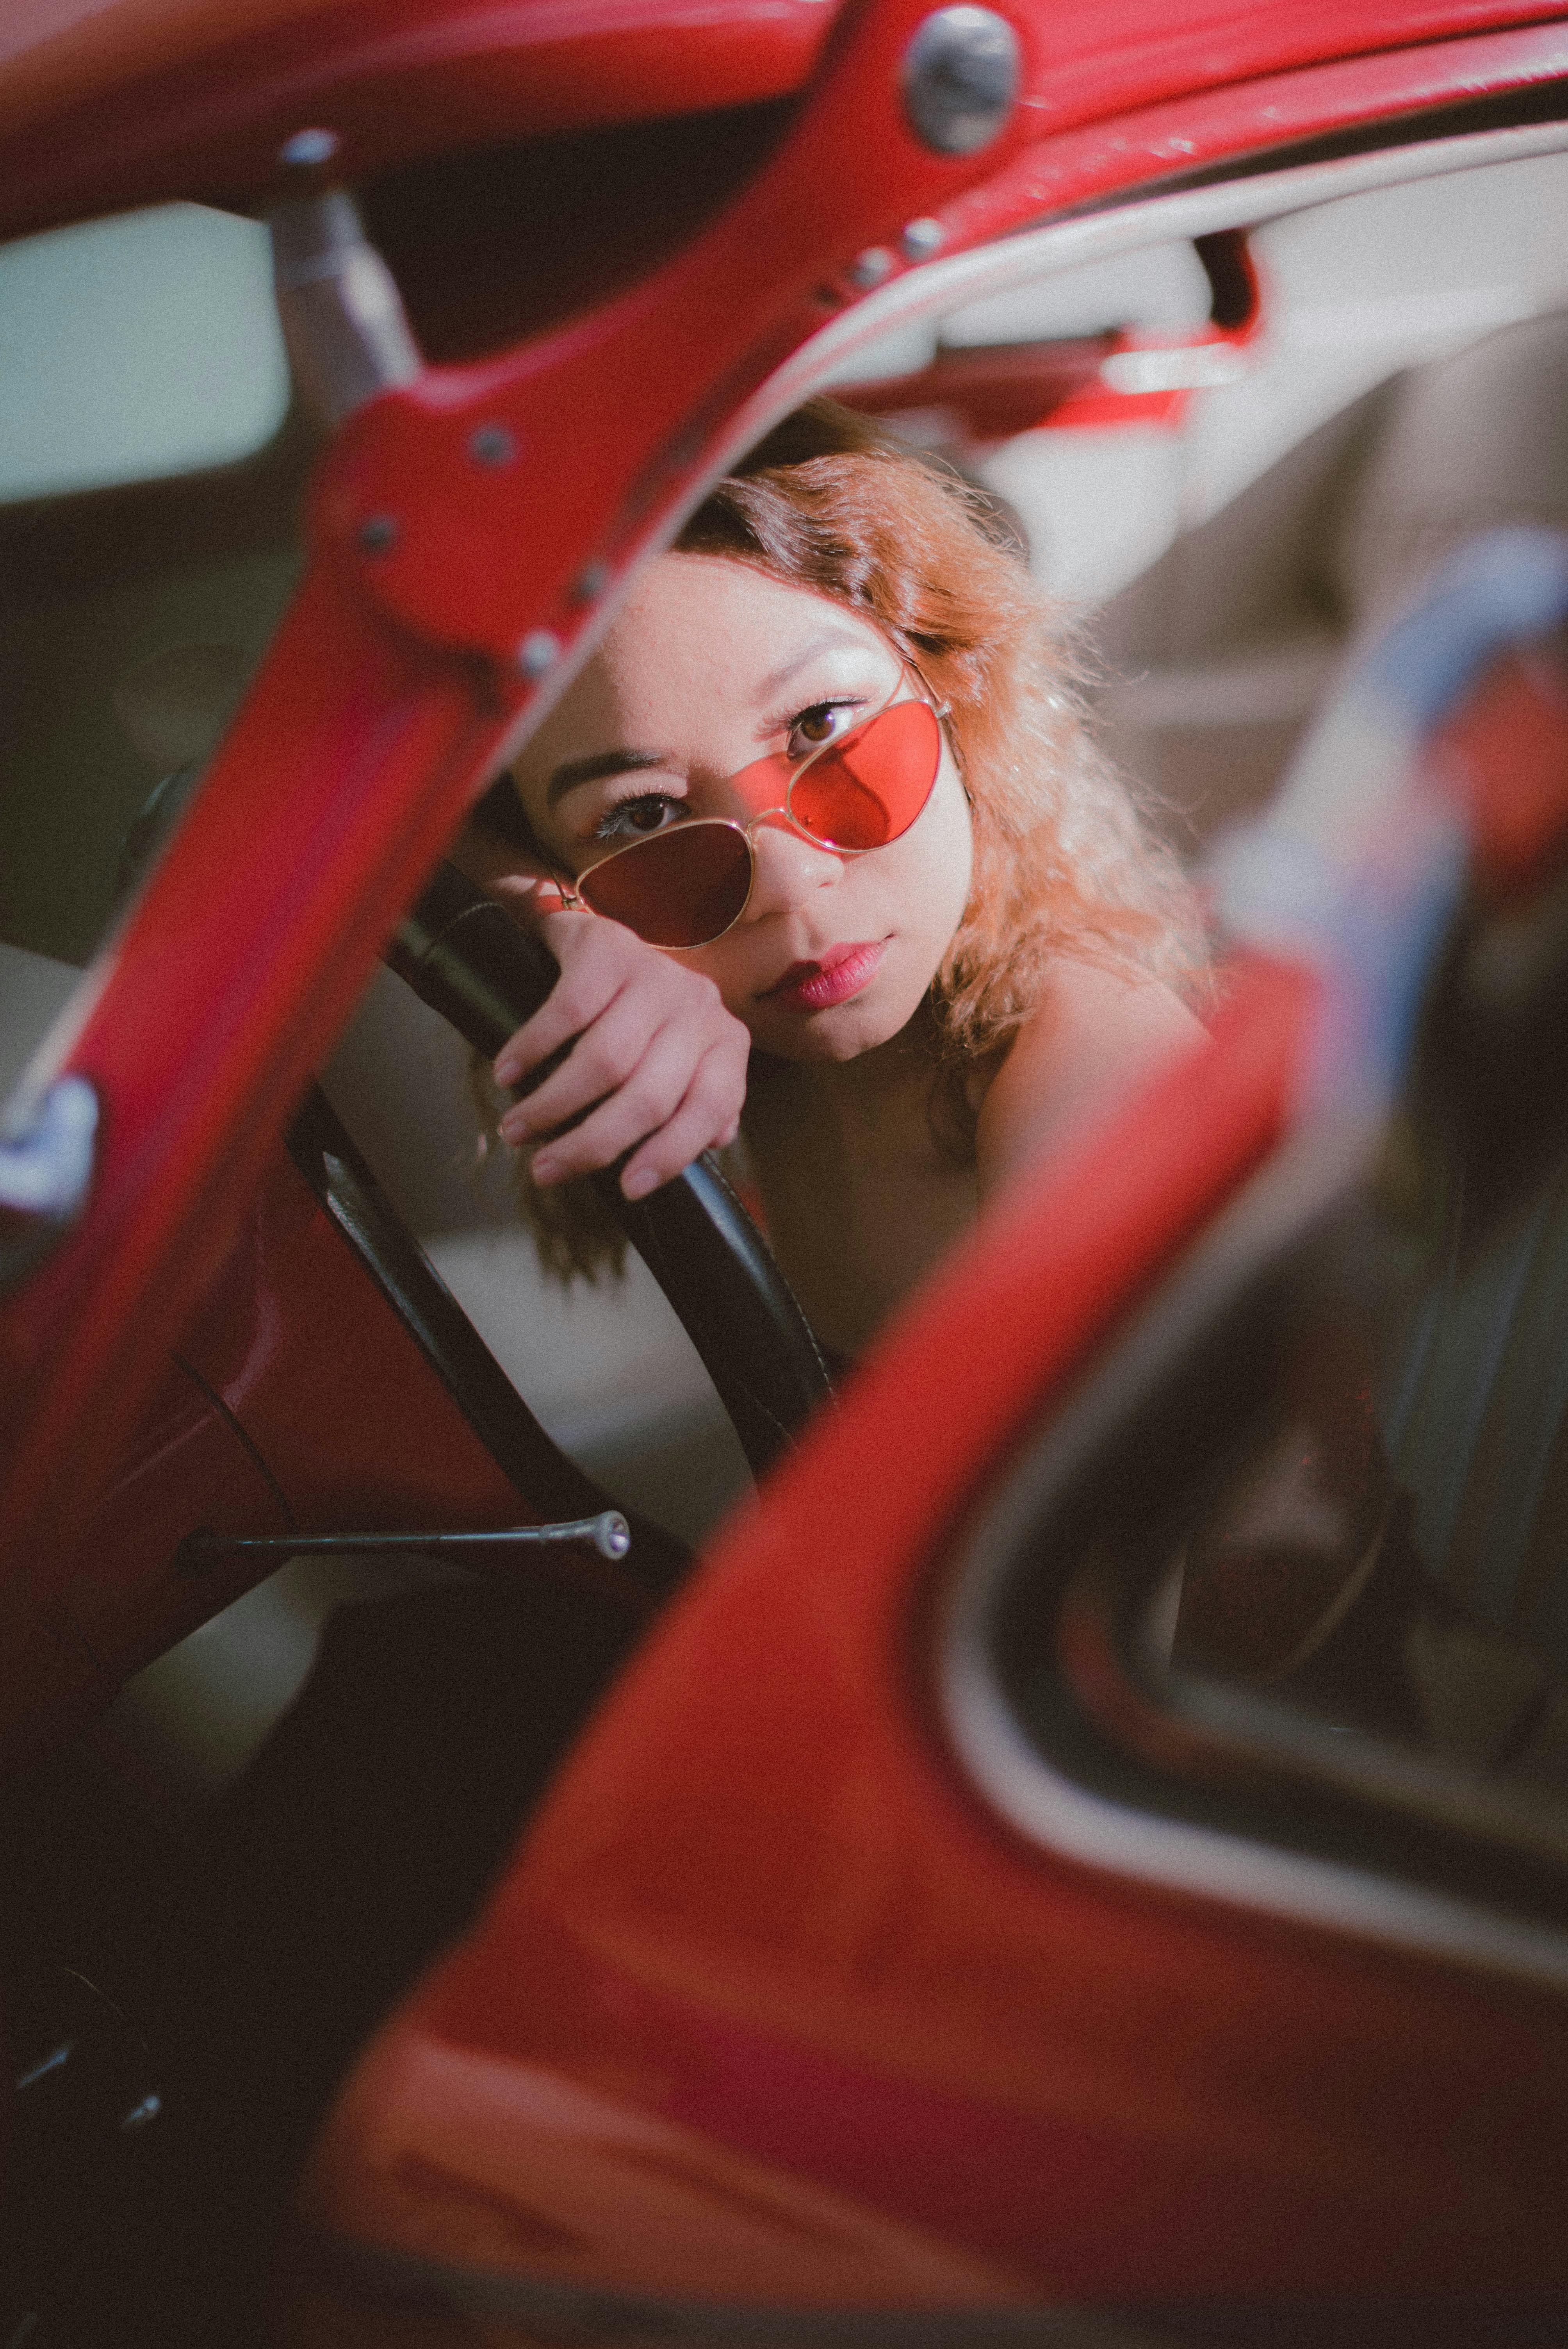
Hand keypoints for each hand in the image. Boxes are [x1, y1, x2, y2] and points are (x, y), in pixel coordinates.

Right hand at [492, 908, 749, 1199]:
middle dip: (592, 1143)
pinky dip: (532, 1050)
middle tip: (546, 1170)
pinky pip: (567, 1012)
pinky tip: (508, 1074)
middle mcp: (699, 1006)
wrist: (595, 940)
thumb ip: (696, 1099)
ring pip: (605, 1061)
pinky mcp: (609, 947)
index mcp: (725, 1042)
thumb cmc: (637, 1016)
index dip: (670, 1154)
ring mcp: (655, 974)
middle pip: (648, 1095)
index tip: (627, 1189)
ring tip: (517, 1130)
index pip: (711, 1108)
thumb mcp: (676, 1056)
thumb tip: (715, 1142)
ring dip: (552, 1105)